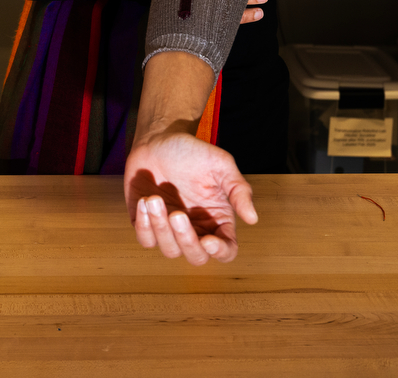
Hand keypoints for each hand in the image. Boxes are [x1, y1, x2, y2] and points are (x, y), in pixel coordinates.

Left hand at [124, 129, 257, 264]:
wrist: (159, 140)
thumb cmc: (192, 152)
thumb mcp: (221, 165)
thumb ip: (238, 190)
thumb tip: (252, 218)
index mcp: (217, 219)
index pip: (226, 250)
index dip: (219, 252)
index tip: (209, 240)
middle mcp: (195, 229)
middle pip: (196, 257)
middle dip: (186, 240)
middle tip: (177, 215)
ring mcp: (170, 229)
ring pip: (169, 250)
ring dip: (160, 228)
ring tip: (154, 199)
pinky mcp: (146, 224)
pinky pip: (146, 240)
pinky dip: (144, 225)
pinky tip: (145, 201)